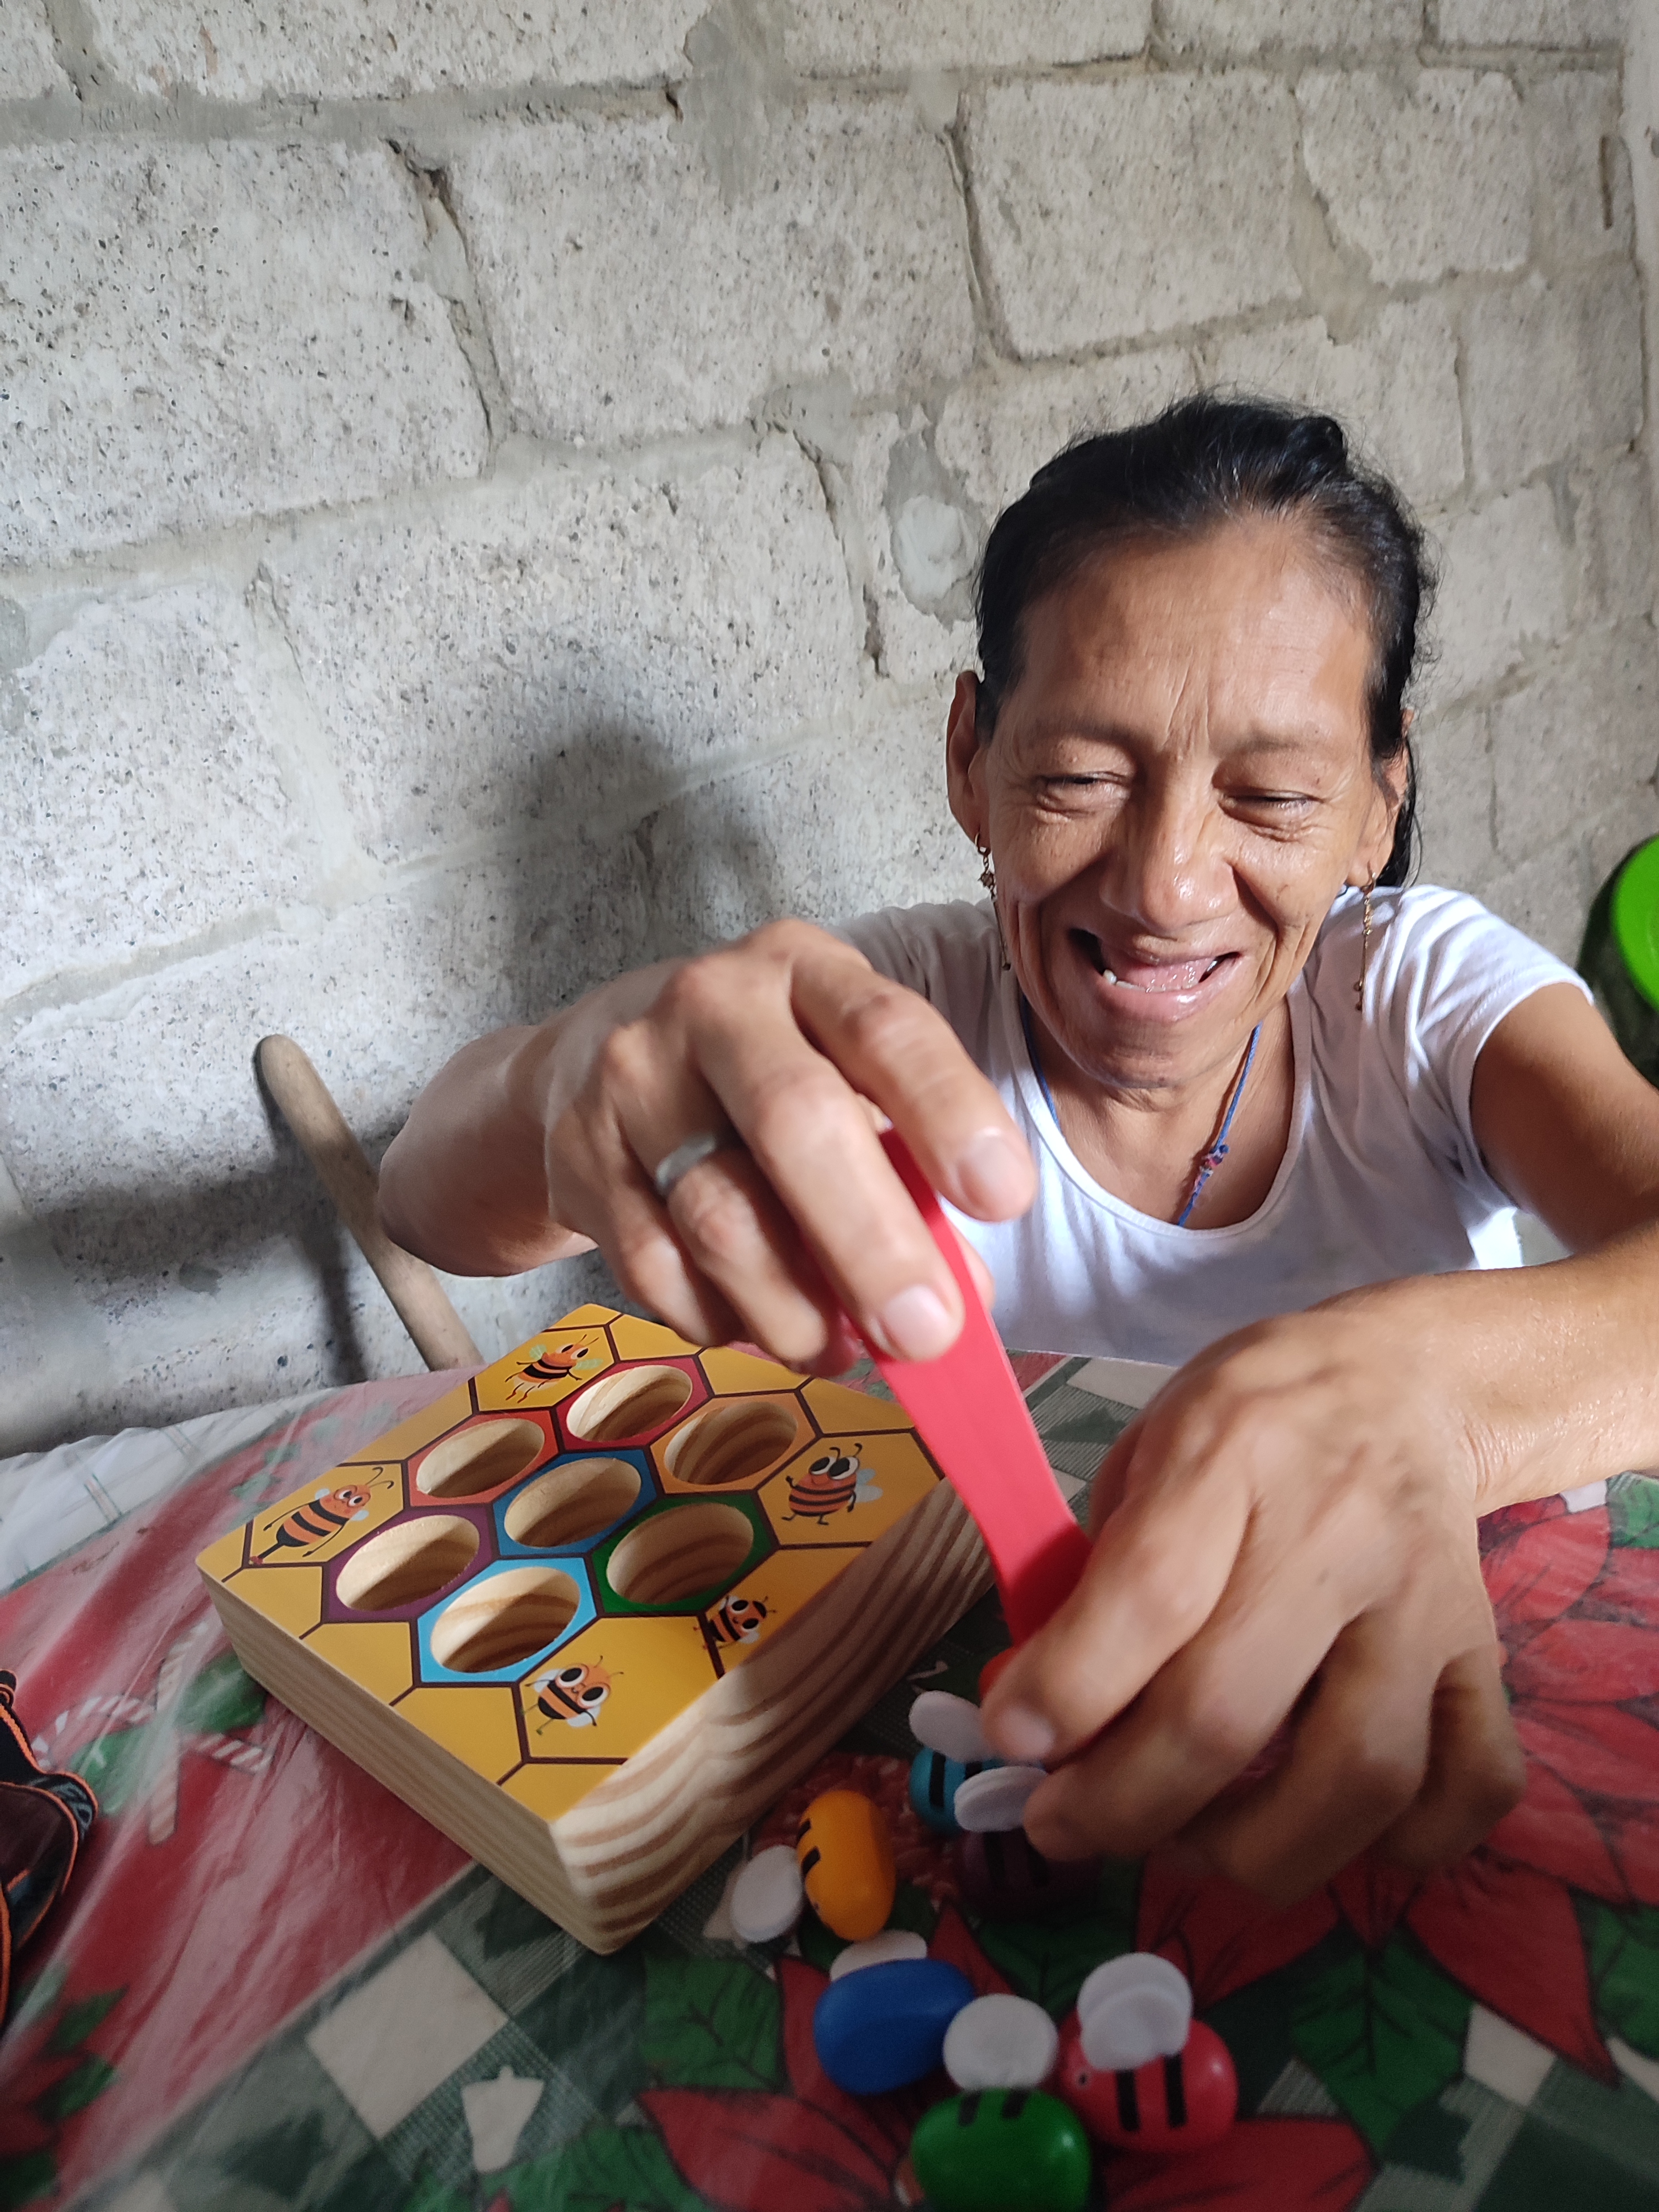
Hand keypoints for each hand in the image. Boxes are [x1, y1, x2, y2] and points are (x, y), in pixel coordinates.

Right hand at [537, 920, 1034, 1371]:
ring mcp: (630, 1078)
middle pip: (795, 1121)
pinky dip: (720, 1320)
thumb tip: (962, 1293)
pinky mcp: (576, 1157)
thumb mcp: (844, 1075)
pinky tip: (757, 1328)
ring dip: (796, 1310)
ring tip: (844, 1349)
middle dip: (871, 1242)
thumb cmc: (763, 1076)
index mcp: (804, 968)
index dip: (948, 1111)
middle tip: (928, 1334)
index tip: (1004, 1199)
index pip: (884, 1028)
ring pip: (720, 1216)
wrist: (592, 1059)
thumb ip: (907, 1163)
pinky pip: (654, 1269)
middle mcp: (711, 1005)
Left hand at [981, 1290, 1525, 1900]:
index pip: (1150, 1593)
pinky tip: (1320, 1830)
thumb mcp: (1148, 1450)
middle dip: (1120, 1801)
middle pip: (1228, 1712)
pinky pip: (1470, 1789)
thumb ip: (1093, 1576)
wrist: (1403, 1382)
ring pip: (1358, 1777)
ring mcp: (1426, 1605)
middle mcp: (1340, 1534)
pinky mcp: (1486, 1657)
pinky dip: (1401, 1847)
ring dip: (1247, 1850)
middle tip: (1060, 1822)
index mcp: (1234, 1454)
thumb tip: (1034, 1717)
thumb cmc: (1253, 1422)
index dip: (1069, 1689)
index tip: (1009, 1738)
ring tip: (1179, 1843)